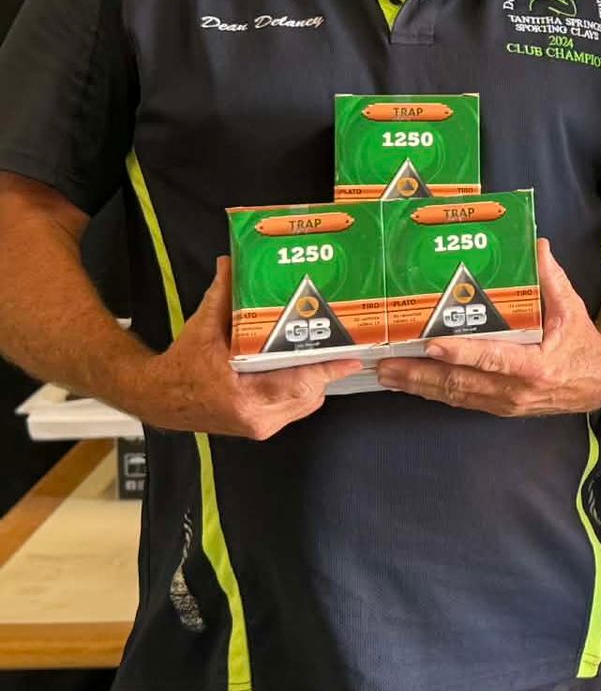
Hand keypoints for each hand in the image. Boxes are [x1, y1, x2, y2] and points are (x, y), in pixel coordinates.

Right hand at [129, 258, 361, 438]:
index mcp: (242, 396)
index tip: (352, 358)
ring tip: (326, 354)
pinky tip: (305, 369)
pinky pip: (296, 409)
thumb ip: (222, 295)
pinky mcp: (261, 427)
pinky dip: (304, 391)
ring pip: (306, 404)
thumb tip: (232, 263)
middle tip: (340, 345)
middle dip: (325, 369)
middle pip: (309, 394)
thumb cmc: (181, 365)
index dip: (327, 371)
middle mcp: (255, 417)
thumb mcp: (201, 327)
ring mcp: (260, 426)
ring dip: (317, 380)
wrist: (158, 397)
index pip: (298, 384)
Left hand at [376, 240, 600, 416]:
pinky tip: (410, 384)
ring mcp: (505, 403)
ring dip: (419, 385)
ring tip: (386, 374)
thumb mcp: (571, 309)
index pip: (492, 359)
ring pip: (455, 395)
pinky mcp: (499, 408)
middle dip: (421, 374)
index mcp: (535, 366)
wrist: (598, 381)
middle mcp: (516, 391)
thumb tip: (537, 246)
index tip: (432, 346)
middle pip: (462, 382)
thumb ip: (552, 279)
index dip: (462, 353)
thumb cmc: (582, 343)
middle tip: (387, 364)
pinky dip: (433, 392)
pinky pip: (461, 400)